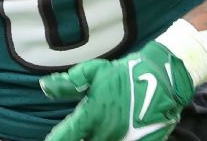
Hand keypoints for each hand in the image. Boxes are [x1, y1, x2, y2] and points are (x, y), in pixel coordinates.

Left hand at [40, 41, 195, 140]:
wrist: (163, 80)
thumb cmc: (126, 74)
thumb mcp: (95, 72)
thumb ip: (68, 83)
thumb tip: (43, 86)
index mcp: (91, 116)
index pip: (64, 136)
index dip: (55, 139)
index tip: (50, 140)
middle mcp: (104, 133)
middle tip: (78, 134)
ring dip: (94, 140)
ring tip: (94, 134)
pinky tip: (115, 136)